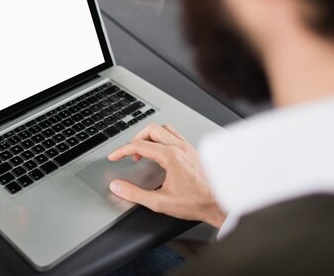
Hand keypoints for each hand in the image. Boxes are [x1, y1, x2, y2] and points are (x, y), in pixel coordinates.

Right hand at [108, 124, 224, 227]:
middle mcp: (179, 148)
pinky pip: (175, 135)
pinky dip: (163, 139)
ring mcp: (188, 147)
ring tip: (144, 150)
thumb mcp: (159, 202)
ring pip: (164, 129)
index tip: (114, 156)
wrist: (219, 204)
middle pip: (151, 130)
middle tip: (130, 154)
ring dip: (150, 136)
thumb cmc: (196, 202)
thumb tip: (118, 187)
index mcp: (170, 156)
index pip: (139, 145)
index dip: (122, 150)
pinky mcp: (193, 151)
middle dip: (136, 139)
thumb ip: (134, 194)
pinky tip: (161, 152)